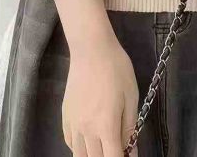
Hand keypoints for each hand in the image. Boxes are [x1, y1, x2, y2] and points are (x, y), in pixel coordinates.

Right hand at [63, 36, 139, 155]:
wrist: (91, 49)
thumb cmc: (116, 69)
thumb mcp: (131, 97)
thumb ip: (130, 127)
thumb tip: (132, 151)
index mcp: (106, 126)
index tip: (128, 155)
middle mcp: (86, 130)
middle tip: (118, 149)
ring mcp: (73, 124)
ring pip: (79, 155)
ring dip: (92, 155)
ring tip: (103, 146)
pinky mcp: (65, 116)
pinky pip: (70, 143)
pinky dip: (79, 147)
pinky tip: (89, 139)